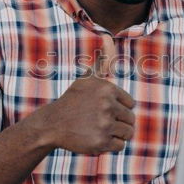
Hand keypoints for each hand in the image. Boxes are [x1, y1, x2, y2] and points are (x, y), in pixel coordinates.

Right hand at [24, 34, 135, 153]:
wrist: (52, 124)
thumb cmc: (73, 101)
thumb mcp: (87, 79)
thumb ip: (102, 61)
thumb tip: (108, 37)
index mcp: (107, 89)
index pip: (130, 104)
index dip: (118, 108)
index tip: (103, 109)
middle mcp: (107, 106)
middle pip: (130, 119)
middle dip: (118, 122)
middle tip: (100, 122)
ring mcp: (104, 125)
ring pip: (127, 133)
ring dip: (116, 134)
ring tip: (100, 130)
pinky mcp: (101, 142)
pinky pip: (120, 146)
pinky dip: (111, 145)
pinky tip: (97, 139)